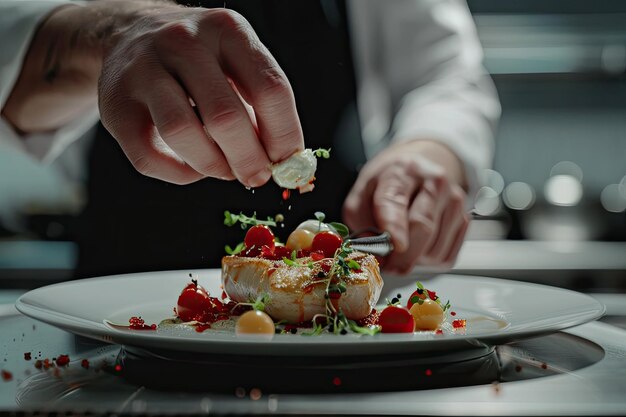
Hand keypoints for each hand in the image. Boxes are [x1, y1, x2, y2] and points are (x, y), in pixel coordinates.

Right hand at [98, 4, 303, 184]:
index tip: (288, 160)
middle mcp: (182, 41)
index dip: (284, 134)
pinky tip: (194, 167)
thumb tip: (286, 161)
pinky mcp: (114, 104)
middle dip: (249, 159)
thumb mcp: (236, 63)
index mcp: (226, 29)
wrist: (131, 34)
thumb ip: (262, 105)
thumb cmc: (198, 60)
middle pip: (225, 116)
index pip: (270, 88)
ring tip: (226, 170)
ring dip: (213, 166)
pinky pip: (149, 157)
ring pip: (182, 133)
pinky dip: (179, 174)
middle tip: (258, 176)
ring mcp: (142, 69)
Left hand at [343, 141, 469, 273]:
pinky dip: (428, 263)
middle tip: (386, 267)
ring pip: (434, 249)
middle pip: (421, 227)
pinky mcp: (464, 221)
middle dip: (401, 256)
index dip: (394, 225)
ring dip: (413, 261)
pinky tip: (417, 251)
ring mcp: (454, 202)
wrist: (421, 169)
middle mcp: (435, 183)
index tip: (393, 245)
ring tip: (400, 252)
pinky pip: (445, 257)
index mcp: (402, 171)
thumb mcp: (364, 190)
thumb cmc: (390, 182)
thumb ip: (359, 219)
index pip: (395, 200)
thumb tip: (372, 252)